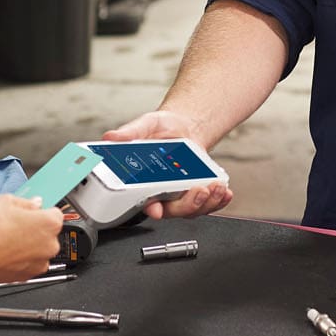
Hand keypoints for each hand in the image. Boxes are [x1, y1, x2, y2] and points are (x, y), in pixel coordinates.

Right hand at [0, 195, 62, 300]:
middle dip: (34, 228)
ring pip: (39, 248)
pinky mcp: (30, 275)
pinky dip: (22, 259)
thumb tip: (34, 203)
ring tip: (8, 240)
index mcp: (50, 223)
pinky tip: (6, 252)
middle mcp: (51, 244)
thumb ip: (25, 201)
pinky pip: (30, 263)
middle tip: (14, 225)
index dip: (40, 211)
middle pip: (47, 232)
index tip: (30, 212)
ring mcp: (42, 261)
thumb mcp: (5, 201)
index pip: (54, 212)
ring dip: (29, 245)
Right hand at [100, 110, 233, 221]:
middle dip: (187, 204)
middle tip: (198, 191)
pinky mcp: (199, 191)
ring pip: (192, 209)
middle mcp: (163, 193)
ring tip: (215, 188)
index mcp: (144, 183)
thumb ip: (130, 132)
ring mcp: (182, 194)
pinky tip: (224, 192)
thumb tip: (111, 137)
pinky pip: (208, 203)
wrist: (183, 127)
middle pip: (173, 210)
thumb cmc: (160, 130)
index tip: (156, 209)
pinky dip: (218, 200)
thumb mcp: (145, 125)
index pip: (143, 201)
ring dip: (206, 203)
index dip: (150, 209)